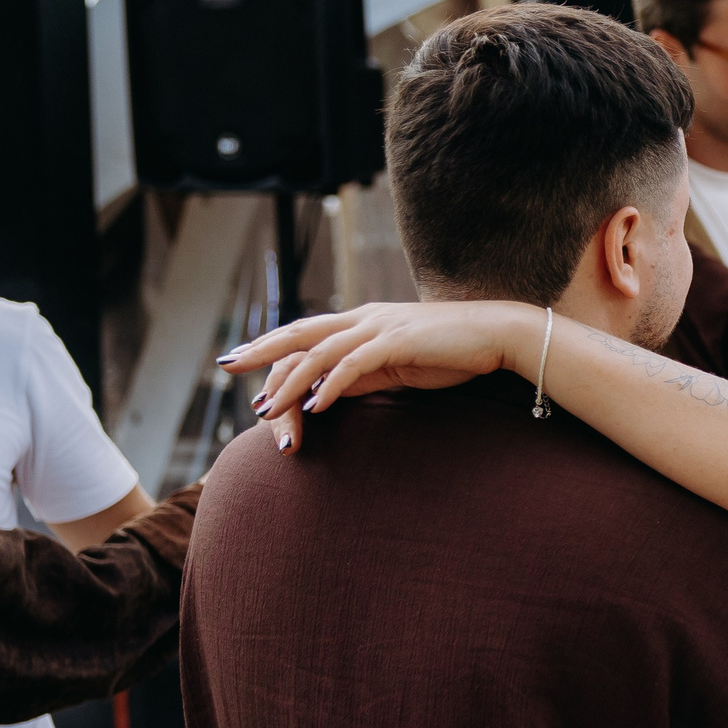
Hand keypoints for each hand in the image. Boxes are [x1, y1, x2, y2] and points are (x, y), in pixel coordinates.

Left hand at [218, 301, 533, 452]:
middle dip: (261, 349)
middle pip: (300, 332)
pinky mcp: (398, 343)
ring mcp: (380, 328)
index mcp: (365, 321)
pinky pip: (353, 366)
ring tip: (266, 408)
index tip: (243, 360)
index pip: (308, 332)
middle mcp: (366, 318)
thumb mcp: (400, 364)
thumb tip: (329, 389)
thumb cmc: (455, 351)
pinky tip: (315, 406)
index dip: (272, 344)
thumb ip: (364, 372)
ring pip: (320, 352)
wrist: (500, 335)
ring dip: (289, 382)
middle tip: (228, 366)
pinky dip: (330, 386)